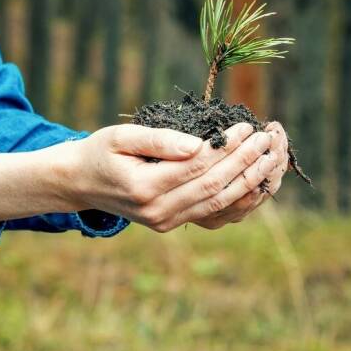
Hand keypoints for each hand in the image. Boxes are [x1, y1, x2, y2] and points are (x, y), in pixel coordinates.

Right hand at [61, 123, 273, 231]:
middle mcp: (158, 211)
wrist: (80, 183)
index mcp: (144, 187)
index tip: (246, 127)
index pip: (197, 165)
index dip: (226, 146)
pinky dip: (239, 198)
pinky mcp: (173, 223)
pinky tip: (258, 181)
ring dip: (250, 180)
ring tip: (270, 158)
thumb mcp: (121, 136)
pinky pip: (213, 213)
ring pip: (219, 202)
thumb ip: (159, 140)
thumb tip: (198, 144)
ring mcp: (166, 222)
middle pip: (214, 186)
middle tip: (267, 140)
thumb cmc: (101, 151)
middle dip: (246, 162)